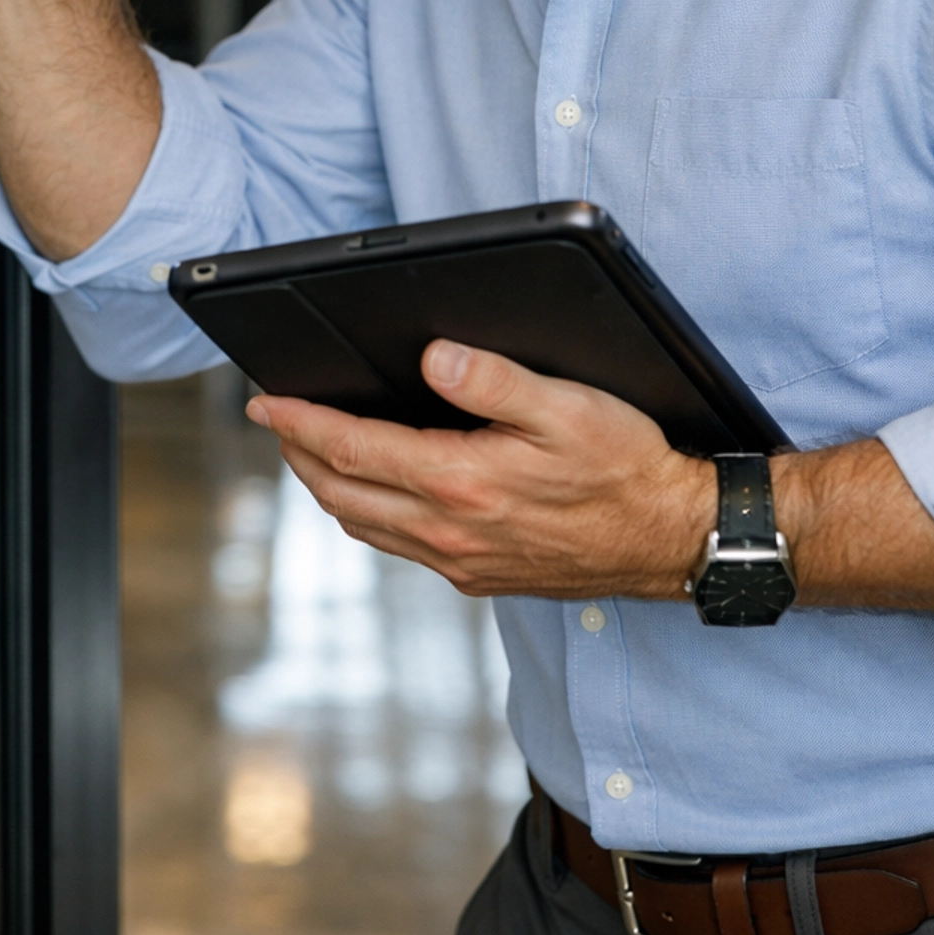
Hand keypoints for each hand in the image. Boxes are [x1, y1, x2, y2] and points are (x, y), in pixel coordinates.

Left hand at [248, 339, 713, 600]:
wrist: (669, 538)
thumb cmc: (624, 466)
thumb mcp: (564, 406)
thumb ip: (491, 378)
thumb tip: (429, 356)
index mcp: (460, 484)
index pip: (351, 448)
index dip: (299, 422)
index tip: (265, 401)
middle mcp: (449, 532)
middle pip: (341, 492)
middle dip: (299, 454)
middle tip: (277, 420)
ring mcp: (461, 562)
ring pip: (364, 525)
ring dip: (328, 485)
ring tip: (312, 449)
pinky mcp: (479, 578)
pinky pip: (398, 545)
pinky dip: (368, 512)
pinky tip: (375, 490)